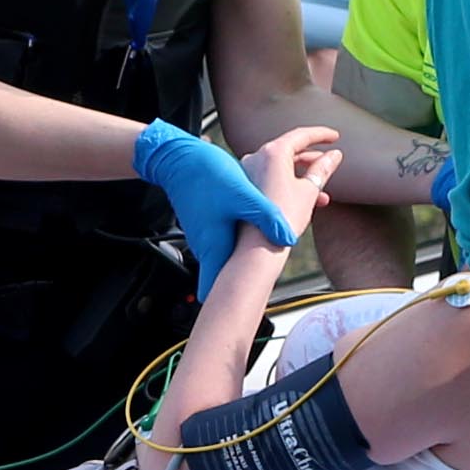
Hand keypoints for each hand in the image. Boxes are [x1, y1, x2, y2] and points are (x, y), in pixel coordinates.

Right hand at [133, 120, 296, 289]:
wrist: (180, 158)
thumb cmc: (206, 177)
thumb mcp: (243, 196)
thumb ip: (267, 217)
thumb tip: (289, 238)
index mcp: (217, 248)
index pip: (218, 290)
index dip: (232, 303)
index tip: (247, 312)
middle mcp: (211, 249)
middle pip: (234, 274)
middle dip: (257, 274)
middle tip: (281, 269)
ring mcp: (210, 238)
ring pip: (239, 252)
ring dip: (258, 248)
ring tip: (282, 238)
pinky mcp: (213, 226)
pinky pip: (236, 236)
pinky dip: (252, 232)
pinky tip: (267, 216)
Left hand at [244, 124, 343, 230]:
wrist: (258, 246)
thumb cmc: (283, 218)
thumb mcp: (309, 190)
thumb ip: (323, 168)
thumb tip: (334, 155)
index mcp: (273, 152)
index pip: (301, 135)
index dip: (321, 135)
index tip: (335, 137)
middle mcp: (257, 157)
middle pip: (290, 149)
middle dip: (312, 158)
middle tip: (330, 163)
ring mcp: (248, 171)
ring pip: (281, 165)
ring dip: (302, 174)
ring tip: (321, 189)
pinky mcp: (245, 186)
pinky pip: (271, 176)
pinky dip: (289, 182)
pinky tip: (304, 197)